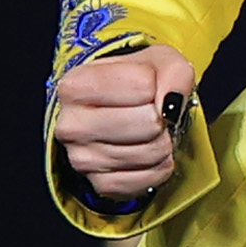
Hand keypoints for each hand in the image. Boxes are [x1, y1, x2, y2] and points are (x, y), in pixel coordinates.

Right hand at [52, 44, 198, 208]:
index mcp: (76, 85)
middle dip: (161, 118)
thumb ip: (174, 72)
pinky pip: (148, 179)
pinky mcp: (100, 184)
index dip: (155, 85)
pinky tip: (147, 154)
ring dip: (162, 142)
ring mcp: (82, 159)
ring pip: (151, 152)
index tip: (145, 88)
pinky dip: (158, 167)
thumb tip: (171, 104)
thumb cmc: (136, 83)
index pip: (143, 85)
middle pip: (148, 122)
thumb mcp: (158, 62)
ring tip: (149, 133)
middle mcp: (71, 124)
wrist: (120, 113)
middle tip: (151, 114)